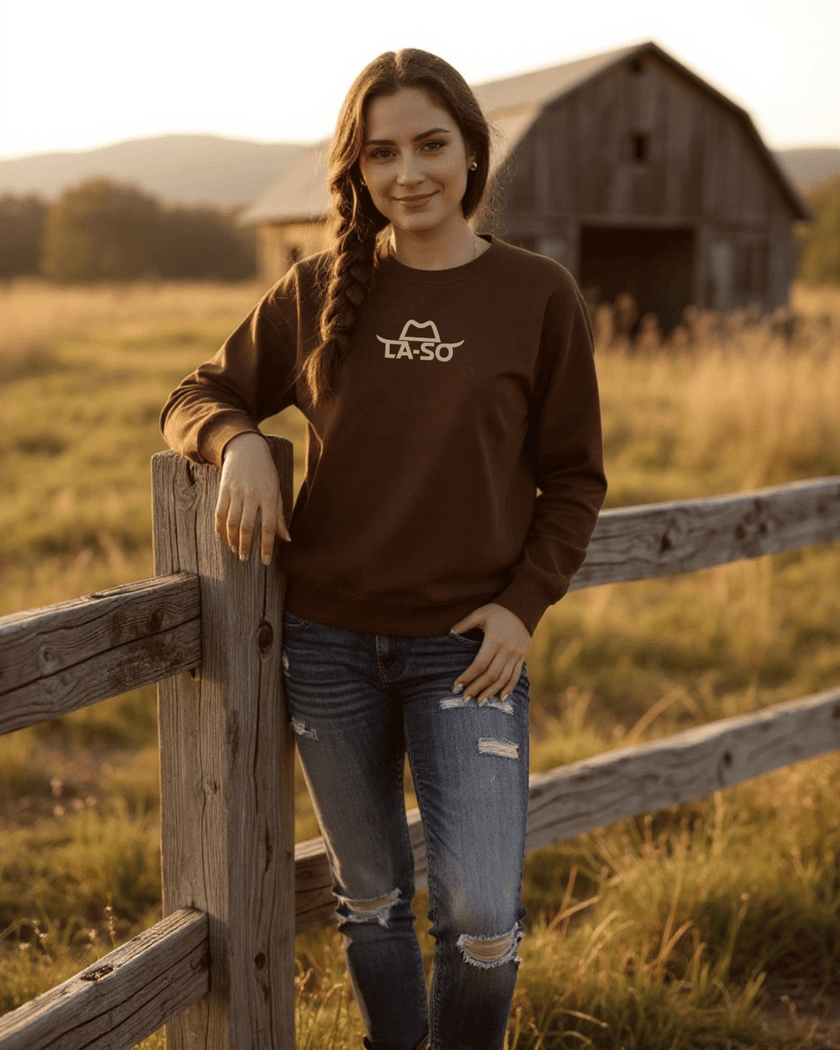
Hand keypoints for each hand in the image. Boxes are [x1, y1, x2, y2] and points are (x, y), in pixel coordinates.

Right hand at [214, 432, 290, 564]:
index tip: (266, 562)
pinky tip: (221, 537)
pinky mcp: (224, 489)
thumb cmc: (266, 473)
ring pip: (232, 522)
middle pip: (247, 527)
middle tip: (245, 560)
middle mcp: (253, 496)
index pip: (269, 527)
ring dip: (233, 540)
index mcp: (269, 498)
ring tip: (235, 551)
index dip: (267, 546)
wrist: (247, 449)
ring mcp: (237, 492)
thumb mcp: (277, 492)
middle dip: (246, 546)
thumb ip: (279, 516)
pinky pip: (219, 512)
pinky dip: (219, 527)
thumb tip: (286, 539)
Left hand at [451, 603, 529, 702]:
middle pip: (490, 675)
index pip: (479, 665)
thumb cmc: (498, 610)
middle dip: (476, 689)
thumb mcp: (479, 614)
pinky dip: (508, 688)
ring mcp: (515, 655)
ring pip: (503, 679)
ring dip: (491, 692)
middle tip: (464, 699)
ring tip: (480, 702)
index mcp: (494, 641)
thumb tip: (449, 633)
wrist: (524, 607)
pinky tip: (501, 698)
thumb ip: (464, 624)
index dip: (467, 677)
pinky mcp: (521, 657)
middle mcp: (506, 651)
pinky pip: (515, 676)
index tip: (456, 686)